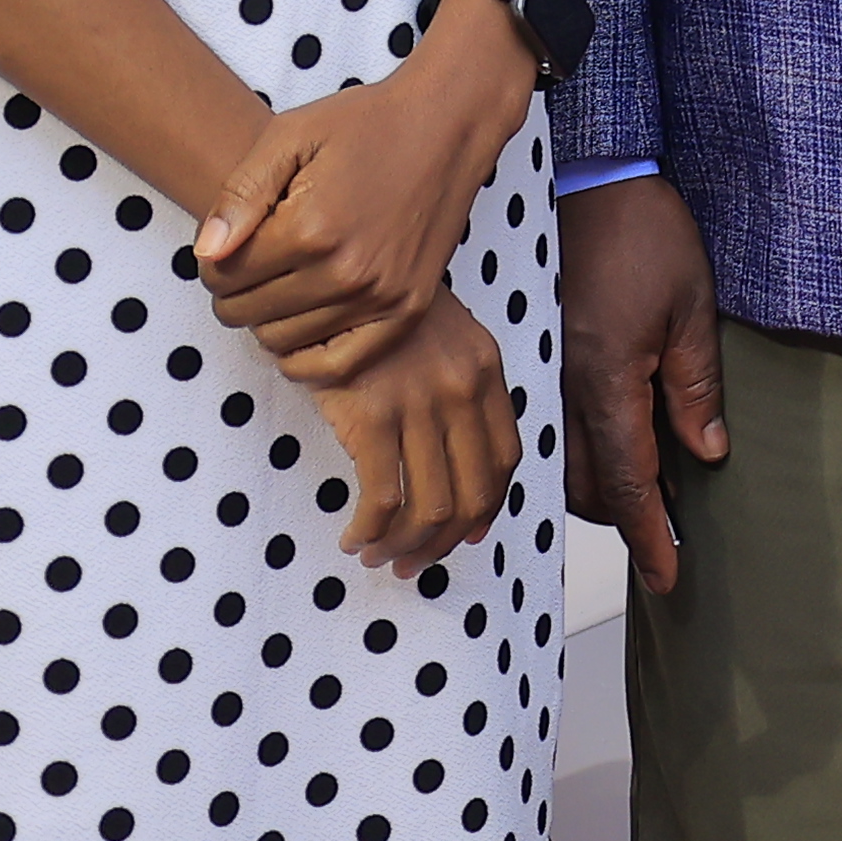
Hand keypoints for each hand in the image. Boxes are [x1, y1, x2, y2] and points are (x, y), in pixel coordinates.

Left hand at [196, 12, 543, 377]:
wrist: (450, 124)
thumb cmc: (368, 123)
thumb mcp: (291, 135)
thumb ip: (240, 194)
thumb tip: (205, 254)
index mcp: (311, 227)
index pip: (224, 275)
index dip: (213, 260)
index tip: (233, 242)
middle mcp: (346, 271)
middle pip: (247, 313)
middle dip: (235, 290)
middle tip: (254, 261)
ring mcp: (381, 295)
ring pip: (282, 342)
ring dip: (267, 318)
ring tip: (281, 283)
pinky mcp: (408, 309)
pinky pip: (337, 367)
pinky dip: (306, 358)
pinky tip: (302, 326)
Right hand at [295, 286, 519, 584]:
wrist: (336, 278)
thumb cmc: (379, 312)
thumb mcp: (443, 339)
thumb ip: (461, 391)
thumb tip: (464, 467)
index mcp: (486, 370)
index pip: (505, 460)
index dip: (488, 508)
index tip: (466, 534)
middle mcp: (463, 389)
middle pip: (472, 494)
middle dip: (441, 544)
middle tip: (411, 563)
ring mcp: (420, 403)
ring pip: (431, 506)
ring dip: (403, 546)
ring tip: (377, 555)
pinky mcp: (373, 415)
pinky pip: (383, 497)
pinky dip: (370, 530)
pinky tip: (354, 536)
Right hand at [560, 172, 728, 594]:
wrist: (589, 175)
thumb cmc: (645, 232)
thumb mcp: (693, 307)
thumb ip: (696, 386)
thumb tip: (706, 453)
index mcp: (606, 379)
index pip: (628, 480)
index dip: (650, 533)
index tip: (669, 576)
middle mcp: (562, 388)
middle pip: (586, 486)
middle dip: (626, 515)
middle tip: (671, 527)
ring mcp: (541, 373)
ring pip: (559, 463)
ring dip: (600, 486)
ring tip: (647, 487)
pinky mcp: (534, 356)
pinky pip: (548, 427)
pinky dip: (576, 451)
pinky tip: (610, 441)